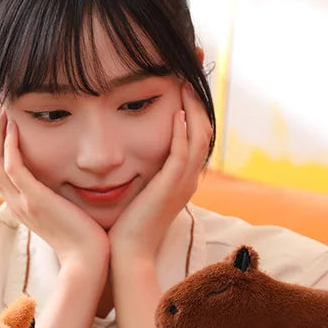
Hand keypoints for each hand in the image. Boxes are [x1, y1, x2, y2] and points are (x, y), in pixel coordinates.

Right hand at [0, 106, 109, 268]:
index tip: (4, 118)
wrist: (88, 260)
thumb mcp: (64, 211)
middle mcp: (14, 202)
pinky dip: (10, 143)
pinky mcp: (34, 200)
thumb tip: (65, 177)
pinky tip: (17, 125)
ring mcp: (21, 201)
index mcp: (19, 203)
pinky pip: (12, 166)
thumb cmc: (84, 237)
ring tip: (3, 109)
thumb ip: (58, 193)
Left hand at [108, 82, 211, 261]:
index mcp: (181, 180)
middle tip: (189, 71)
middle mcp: (188, 179)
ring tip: (184, 82)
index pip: (195, 136)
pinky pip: (183, 153)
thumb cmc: (124, 228)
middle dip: (197, 99)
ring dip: (192, 108)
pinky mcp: (171, 188)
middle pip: (204, 130)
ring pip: (199, 137)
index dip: (191, 108)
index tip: (180, 82)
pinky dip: (181, 131)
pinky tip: (174, 111)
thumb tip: (123, 155)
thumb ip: (138, 172)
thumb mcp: (136, 194)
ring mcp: (182, 184)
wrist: (127, 256)